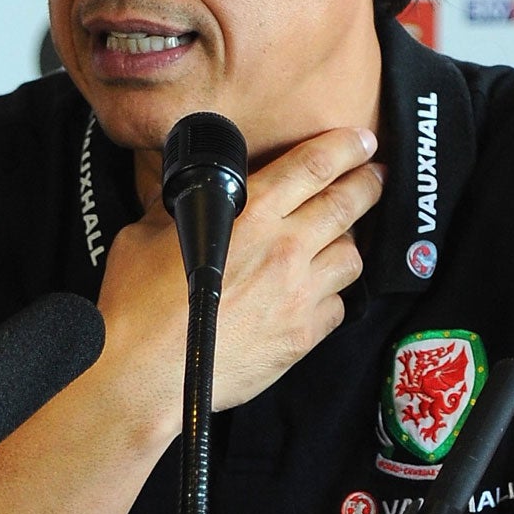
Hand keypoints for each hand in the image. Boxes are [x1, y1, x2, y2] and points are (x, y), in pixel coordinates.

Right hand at [95, 127, 383, 419]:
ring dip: (348, 243)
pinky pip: (337, 306)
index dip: (345, 147)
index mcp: (251, 213)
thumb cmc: (138, 305)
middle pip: (348, 203)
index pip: (314, 165)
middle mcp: (285, 248)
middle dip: (368, 184)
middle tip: (374, 176)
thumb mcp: (148, 235)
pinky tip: (315, 294)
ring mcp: (299, 294)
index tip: (362, 140)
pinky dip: (331, 296)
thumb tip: (183, 201)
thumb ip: (178, 211)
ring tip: (338, 240)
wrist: (146, 373)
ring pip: (352, 256)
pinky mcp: (302, 337)